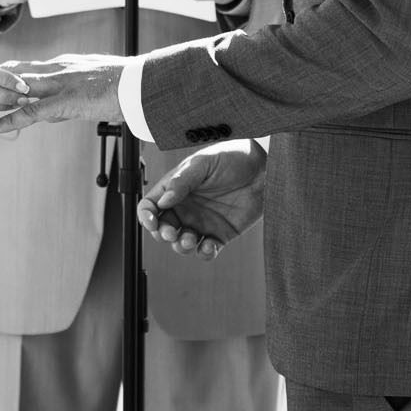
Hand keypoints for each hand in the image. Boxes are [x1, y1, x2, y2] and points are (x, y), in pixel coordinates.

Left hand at [0, 53, 125, 133]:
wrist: (141, 84)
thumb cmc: (126, 84)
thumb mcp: (96, 84)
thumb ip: (76, 93)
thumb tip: (64, 106)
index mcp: (66, 65)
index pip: (29, 68)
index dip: (6, 74)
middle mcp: (58, 70)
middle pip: (16, 75)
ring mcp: (60, 84)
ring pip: (19, 90)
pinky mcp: (64, 101)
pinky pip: (31, 112)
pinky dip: (11, 119)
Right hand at [137, 139, 267, 259]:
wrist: (264, 167)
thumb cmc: (232, 156)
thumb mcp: (203, 163)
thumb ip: (181, 181)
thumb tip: (164, 201)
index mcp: (175, 189)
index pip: (151, 206)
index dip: (146, 216)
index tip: (152, 221)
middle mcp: (185, 208)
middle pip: (162, 229)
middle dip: (162, 235)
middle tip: (171, 232)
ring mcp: (202, 222)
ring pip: (181, 243)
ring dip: (180, 246)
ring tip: (189, 239)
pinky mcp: (221, 234)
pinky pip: (206, 250)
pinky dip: (204, 253)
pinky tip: (208, 246)